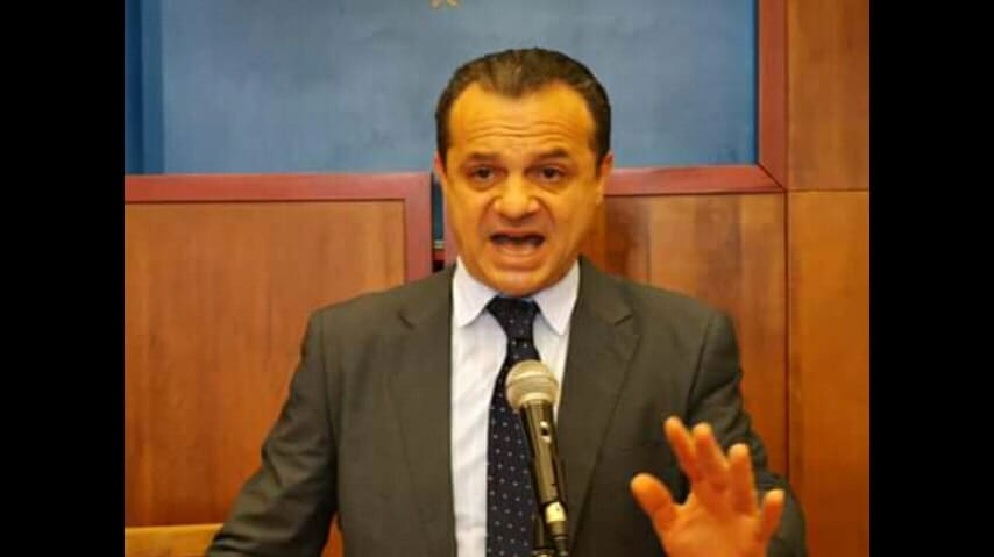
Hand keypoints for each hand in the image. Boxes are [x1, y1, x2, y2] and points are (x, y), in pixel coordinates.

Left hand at [630, 417, 783, 556]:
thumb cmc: (699, 549)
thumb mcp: (672, 526)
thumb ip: (658, 504)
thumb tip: (637, 479)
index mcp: (703, 492)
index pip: (691, 464)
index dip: (683, 445)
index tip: (671, 423)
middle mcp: (724, 498)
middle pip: (715, 472)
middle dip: (709, 452)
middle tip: (702, 429)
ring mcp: (741, 517)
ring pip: (742, 491)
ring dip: (741, 472)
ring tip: (739, 449)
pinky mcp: (755, 538)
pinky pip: (765, 524)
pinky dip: (771, 512)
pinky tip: (775, 496)